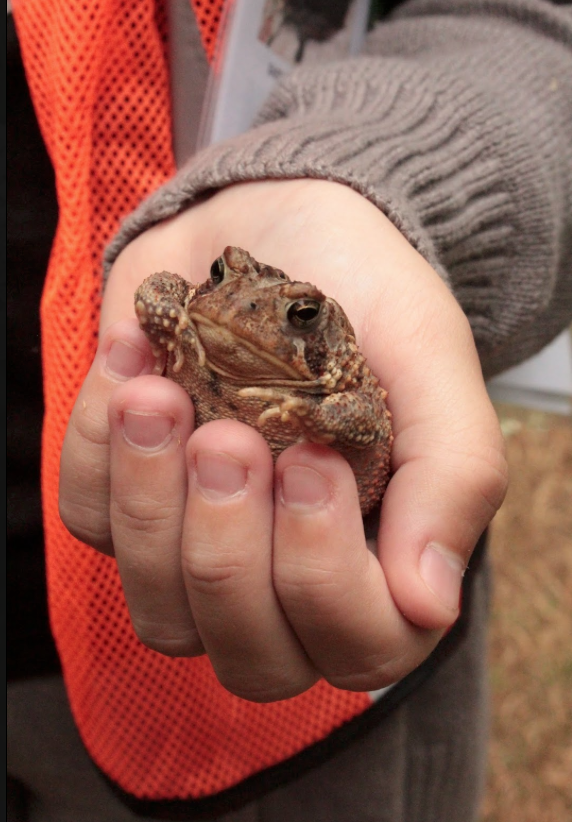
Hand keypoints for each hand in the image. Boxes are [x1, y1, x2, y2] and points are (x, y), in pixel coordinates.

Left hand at [59, 179, 507, 700]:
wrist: (286, 221)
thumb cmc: (369, 299)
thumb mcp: (433, 367)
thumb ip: (451, 481)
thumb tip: (428, 605)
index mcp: (378, 559)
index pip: (357, 644)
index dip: (323, 575)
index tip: (313, 460)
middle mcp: (286, 579)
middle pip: (248, 652)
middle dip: (226, 548)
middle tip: (230, 436)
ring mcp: (198, 549)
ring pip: (158, 608)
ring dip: (149, 501)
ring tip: (160, 395)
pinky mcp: (127, 500)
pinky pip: (88, 519)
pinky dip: (97, 445)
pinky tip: (135, 367)